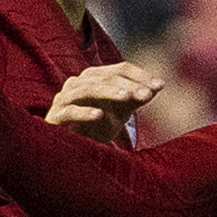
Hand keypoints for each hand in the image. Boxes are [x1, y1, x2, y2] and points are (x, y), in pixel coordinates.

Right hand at [45, 62, 163, 142]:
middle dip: (129, 85)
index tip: (160, 86)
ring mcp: (65, 97)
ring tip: (127, 98)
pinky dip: (84, 112)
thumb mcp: (121, 111)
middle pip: (106, 77)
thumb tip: (159, 85)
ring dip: (109, 92)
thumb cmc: (97, 126)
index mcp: (96, 77)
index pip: (120, 69)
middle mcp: (79, 82)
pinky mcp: (56, 115)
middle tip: (147, 94)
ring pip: (88, 89)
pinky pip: (70, 111)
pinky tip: (99, 116)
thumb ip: (136, 98)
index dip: (140, 75)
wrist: (71, 147)